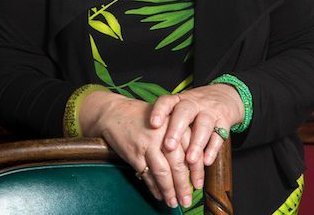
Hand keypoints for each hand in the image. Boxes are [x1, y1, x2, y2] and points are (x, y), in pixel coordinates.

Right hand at [79, 90, 194, 208]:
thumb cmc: (143, 116)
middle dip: (183, 185)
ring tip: (174, 202)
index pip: (192, 149)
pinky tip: (159, 195)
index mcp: (175, 122)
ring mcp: (148, 143)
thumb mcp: (165, 118)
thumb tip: (193, 165)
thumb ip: (179, 135)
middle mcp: (163, 132)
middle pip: (178, 163)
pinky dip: (154, 188)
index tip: (199, 184)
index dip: (197, 169)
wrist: (115, 112)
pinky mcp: (134, 152)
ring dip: (169, 190)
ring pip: (163, 171)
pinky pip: (147, 175)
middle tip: (187, 200)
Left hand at [150, 84, 243, 177]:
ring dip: (196, 143)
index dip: (159, 111)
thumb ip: (168, 121)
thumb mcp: (181, 107)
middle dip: (176, 129)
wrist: (226, 95)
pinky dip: (213, 149)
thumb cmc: (196, 107)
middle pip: (184, 112)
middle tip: (169, 146)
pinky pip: (220, 135)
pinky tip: (206, 161)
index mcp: (180, 100)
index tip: (153, 124)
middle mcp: (194, 103)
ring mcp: (210, 111)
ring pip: (203, 124)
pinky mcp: (225, 121)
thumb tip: (146, 146)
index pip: (167, 101)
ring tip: (190, 160)